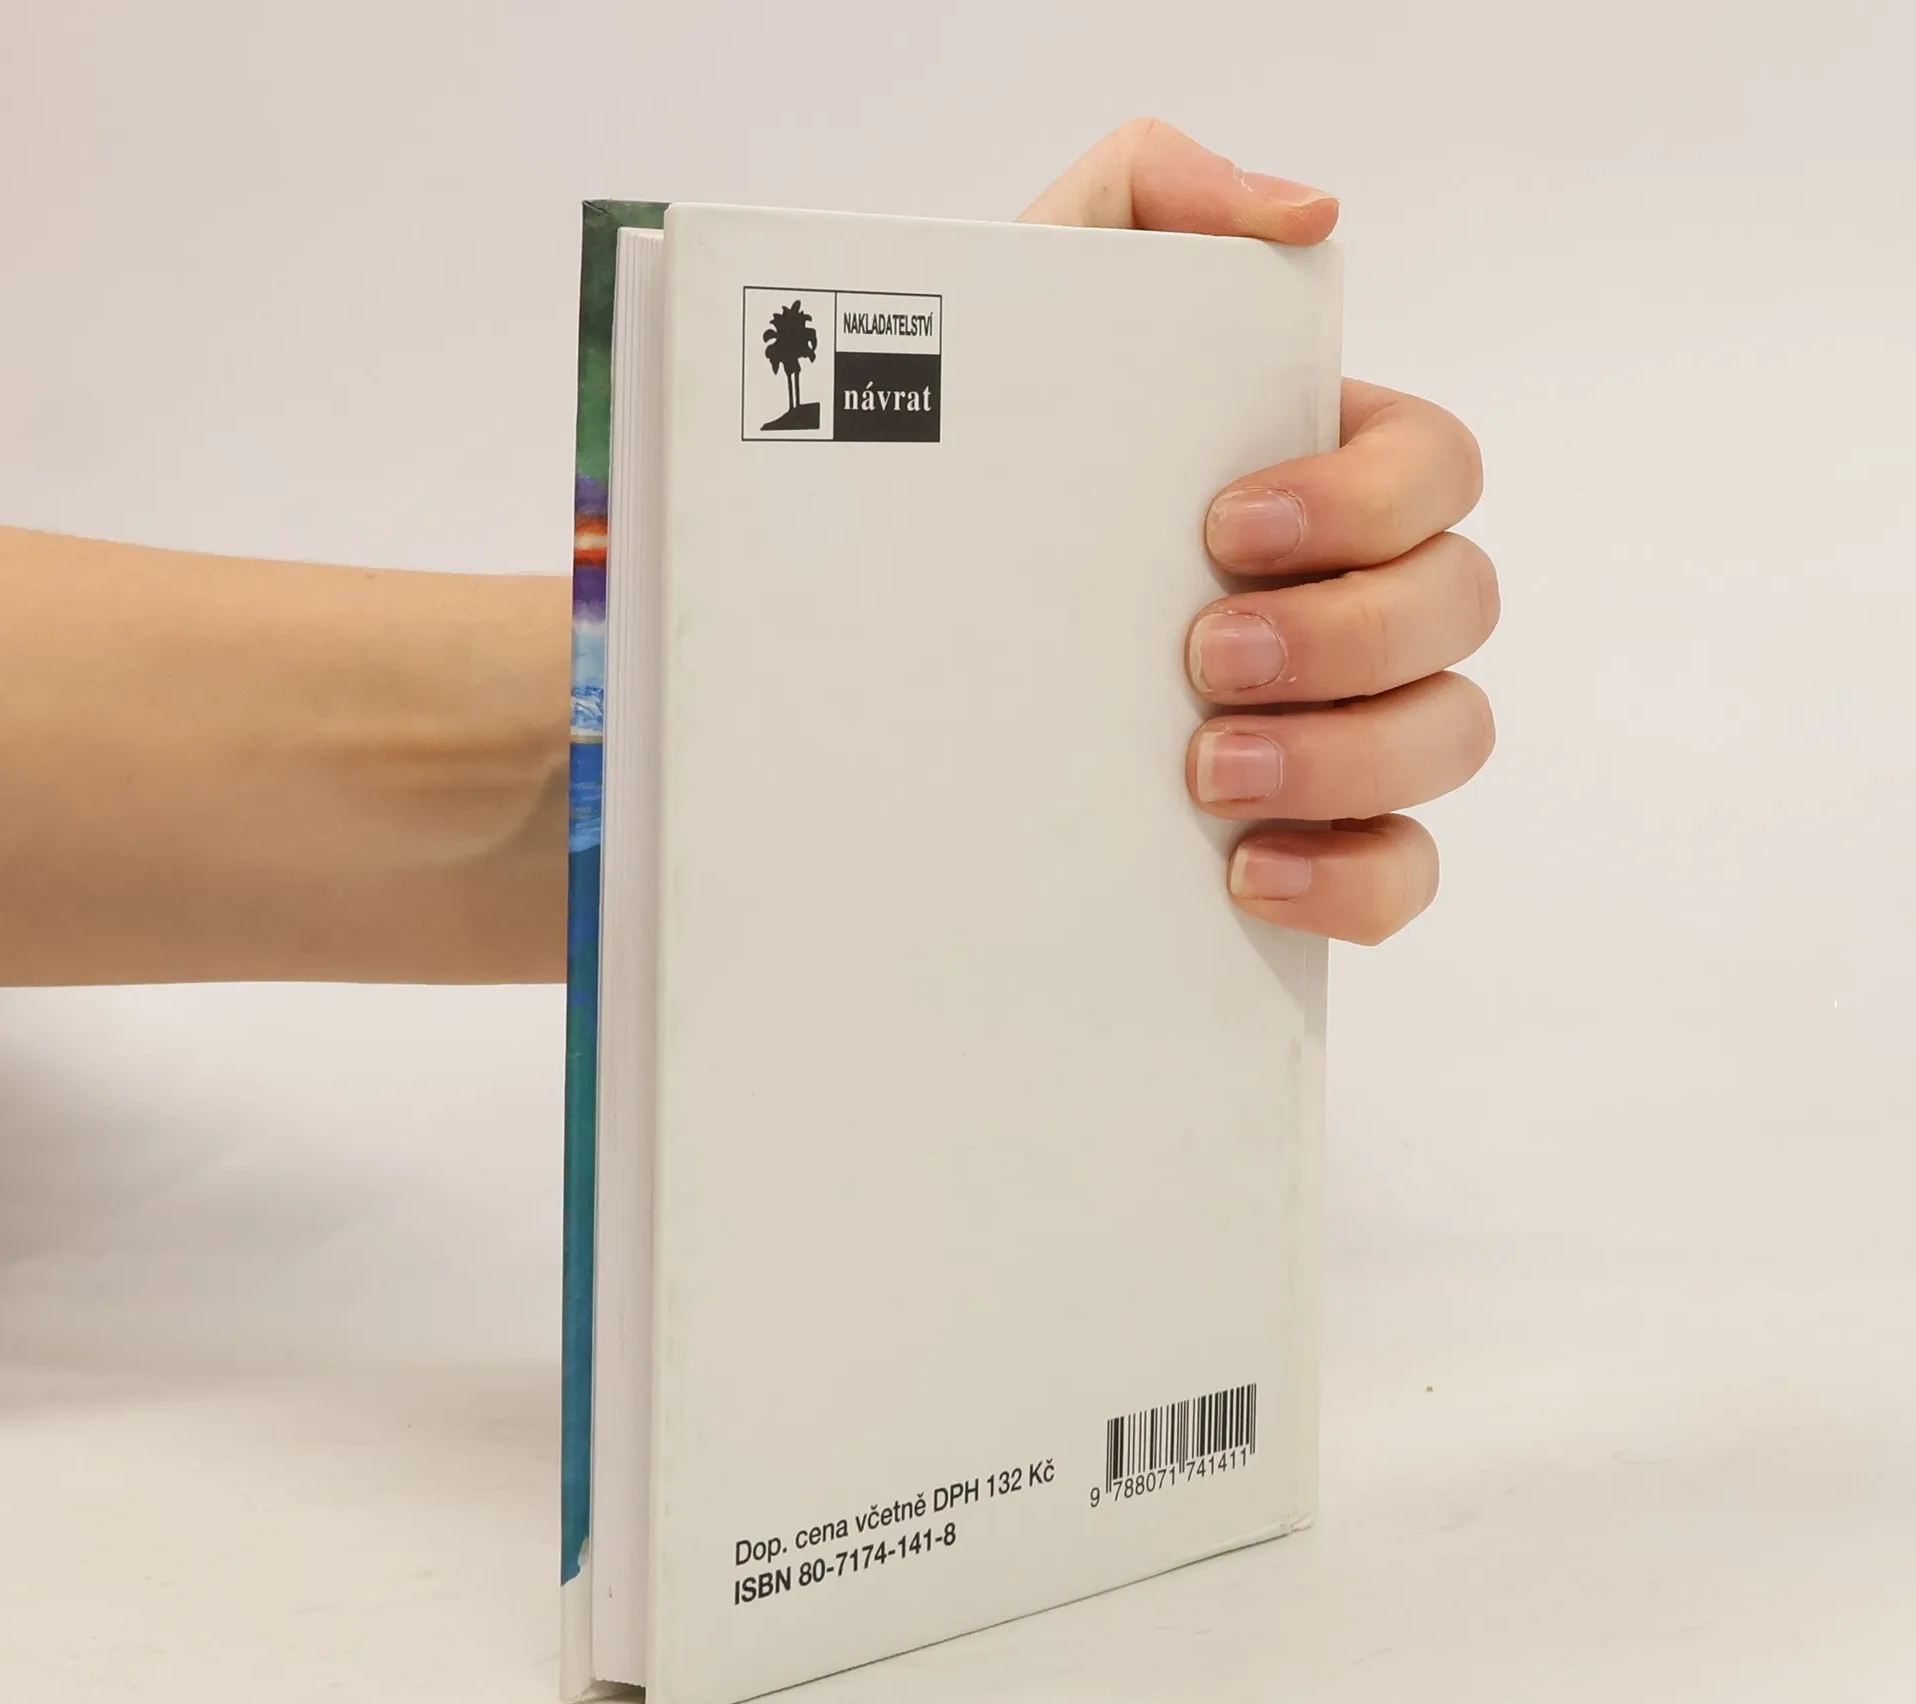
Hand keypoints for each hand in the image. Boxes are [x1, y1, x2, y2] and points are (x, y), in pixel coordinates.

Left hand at [1022, 121, 1497, 943]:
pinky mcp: (1313, 838)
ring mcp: (1343, 723)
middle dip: (1344, 635)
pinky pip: (1402, 873)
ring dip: (1344, 754)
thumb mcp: (1031, 299)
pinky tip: (1245, 872)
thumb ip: (1150, 195)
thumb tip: (1307, 216)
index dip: (1363, 501)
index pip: (1434, 467)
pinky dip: (1351, 877)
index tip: (1226, 526)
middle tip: (1201, 657)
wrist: (872, 635)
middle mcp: (1350, 597)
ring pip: (1449, 735)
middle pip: (1461, 604)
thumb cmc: (969, 463)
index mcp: (1314, 476)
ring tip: (1204, 774)